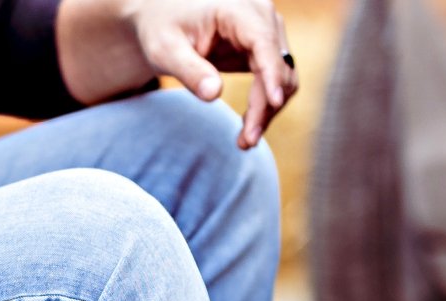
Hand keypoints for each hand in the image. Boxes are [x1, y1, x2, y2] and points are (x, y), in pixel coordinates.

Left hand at [130, 0, 297, 148]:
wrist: (162, 19)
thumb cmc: (161, 28)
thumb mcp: (165, 49)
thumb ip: (189, 71)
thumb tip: (213, 94)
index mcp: (237, 9)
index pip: (263, 42)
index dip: (271, 74)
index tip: (273, 103)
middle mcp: (260, 16)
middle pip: (278, 65)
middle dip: (266, 106)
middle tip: (246, 141)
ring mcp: (267, 31)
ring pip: (284, 76)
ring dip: (268, 110)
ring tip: (245, 140)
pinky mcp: (265, 49)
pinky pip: (276, 80)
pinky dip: (265, 105)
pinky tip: (248, 124)